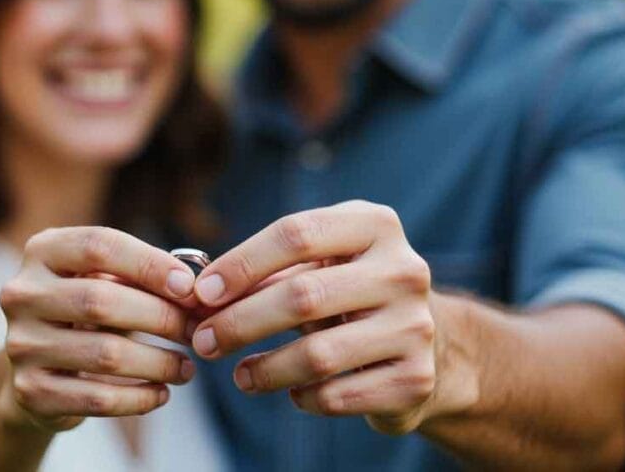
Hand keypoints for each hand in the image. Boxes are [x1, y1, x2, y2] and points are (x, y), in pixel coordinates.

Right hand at [0, 226, 198, 430]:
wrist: (39, 370)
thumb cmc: (87, 314)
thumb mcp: (105, 282)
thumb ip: (142, 278)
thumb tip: (193, 290)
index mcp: (41, 251)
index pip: (98, 245)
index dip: (149, 264)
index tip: (189, 287)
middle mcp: (22, 293)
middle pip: (101, 299)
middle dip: (161, 317)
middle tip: (196, 331)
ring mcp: (21, 343)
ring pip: (105, 353)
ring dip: (158, 362)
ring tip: (186, 367)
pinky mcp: (30, 390)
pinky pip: (97, 398)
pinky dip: (139, 398)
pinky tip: (161, 393)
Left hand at [190, 200, 451, 434]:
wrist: (424, 343)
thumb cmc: (347, 293)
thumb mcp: (316, 267)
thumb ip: (264, 274)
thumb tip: (201, 296)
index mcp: (375, 225)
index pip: (297, 234)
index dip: (242, 263)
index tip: (202, 293)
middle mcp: (403, 271)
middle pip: (303, 295)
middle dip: (241, 322)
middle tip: (204, 341)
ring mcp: (415, 326)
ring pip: (319, 353)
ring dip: (266, 369)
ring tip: (240, 376)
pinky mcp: (417, 379)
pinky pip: (338, 396)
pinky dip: (303, 398)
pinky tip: (292, 392)